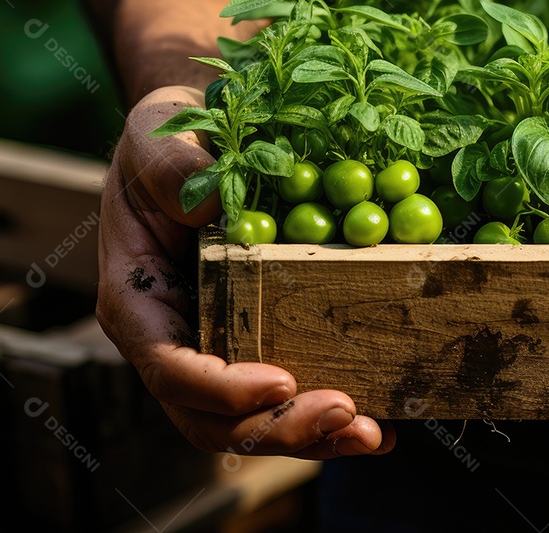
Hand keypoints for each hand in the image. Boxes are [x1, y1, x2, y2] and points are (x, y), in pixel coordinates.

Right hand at [97, 85, 393, 459]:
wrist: (208, 137)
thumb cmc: (172, 135)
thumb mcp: (159, 135)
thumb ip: (172, 169)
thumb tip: (208, 207)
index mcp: (140, 303)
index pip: (170, 368)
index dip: (221, 388)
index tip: (279, 383)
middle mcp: (179, 340)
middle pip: (216, 418)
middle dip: (280, 428)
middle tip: (348, 413)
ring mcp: (223, 349)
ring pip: (258, 422)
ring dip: (316, 436)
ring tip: (375, 433)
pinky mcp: (267, 343)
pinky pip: (296, 395)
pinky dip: (337, 416)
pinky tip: (387, 423)